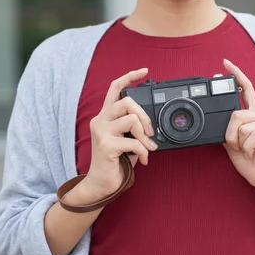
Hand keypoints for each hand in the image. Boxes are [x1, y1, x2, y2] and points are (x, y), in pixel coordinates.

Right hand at [82, 68, 158, 202]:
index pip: (115, 88)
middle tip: (150, 132)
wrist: (101, 183)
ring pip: (132, 119)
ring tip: (147, 148)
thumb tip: (153, 125)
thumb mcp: (127, 140)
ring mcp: (101, 132)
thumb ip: (136, 128)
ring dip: (145, 135)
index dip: (129, 77)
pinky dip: (144, 152)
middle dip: (145, 116)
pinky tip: (143, 160)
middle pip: (127, 101)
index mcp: (106, 116)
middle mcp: (100, 120)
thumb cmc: (116, 161)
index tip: (144, 71)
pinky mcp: (106, 145)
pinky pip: (134, 142)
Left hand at [223, 59, 254, 194]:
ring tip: (249, 151)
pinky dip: (248, 148)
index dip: (237, 76)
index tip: (226, 63)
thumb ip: (227, 130)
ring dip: (240, 144)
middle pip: (236, 114)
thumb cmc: (252, 163)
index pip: (247, 90)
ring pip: (243, 126)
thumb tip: (217, 122)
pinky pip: (252, 136)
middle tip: (237, 146)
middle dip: (230, 134)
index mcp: (254, 116)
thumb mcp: (233, 145)